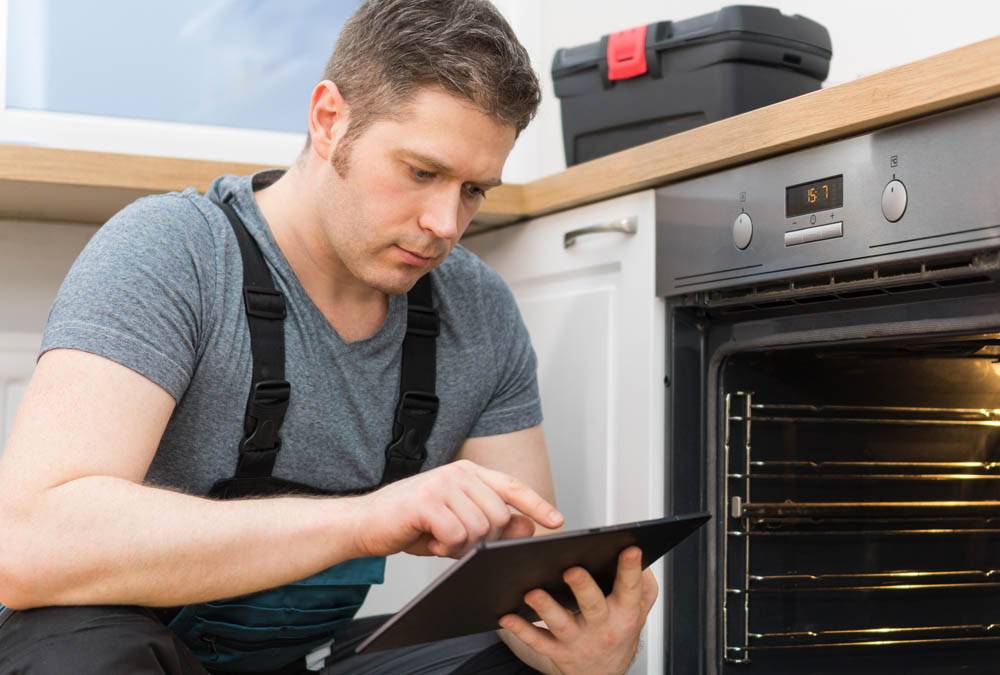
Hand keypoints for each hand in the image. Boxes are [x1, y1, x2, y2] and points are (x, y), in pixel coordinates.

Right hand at [350, 459, 563, 557]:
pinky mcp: (426, 501)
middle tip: (456, 543)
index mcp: (468, 473)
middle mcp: (458, 473)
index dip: (536, 504)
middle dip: (485, 540)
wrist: (365, 523)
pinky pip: (456, 536)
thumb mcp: (457, 521)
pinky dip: (444, 548)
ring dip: (462, 546)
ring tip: (439, 540)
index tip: (557, 520)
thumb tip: (527, 526)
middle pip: (500, 516)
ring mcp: (442, 484)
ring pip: (480, 529)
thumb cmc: (411, 523)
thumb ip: (491, 521)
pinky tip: (429, 541)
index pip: (512, 486)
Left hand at [498, 547, 658, 674]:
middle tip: (572, 570)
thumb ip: (640, 580)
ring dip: (546, 608)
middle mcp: (603, 627)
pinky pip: (537, 641)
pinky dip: (521, 629)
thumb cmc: (618, 630)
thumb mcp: (639, 607)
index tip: (629, 549)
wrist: (604, 672)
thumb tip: (630, 550)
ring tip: (533, 592)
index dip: (630, 569)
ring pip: (561, 624)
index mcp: (625, 611)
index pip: (630, 588)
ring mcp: (579, 640)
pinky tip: (507, 617)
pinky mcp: (558, 652)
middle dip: (583, 587)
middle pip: (593, 606)